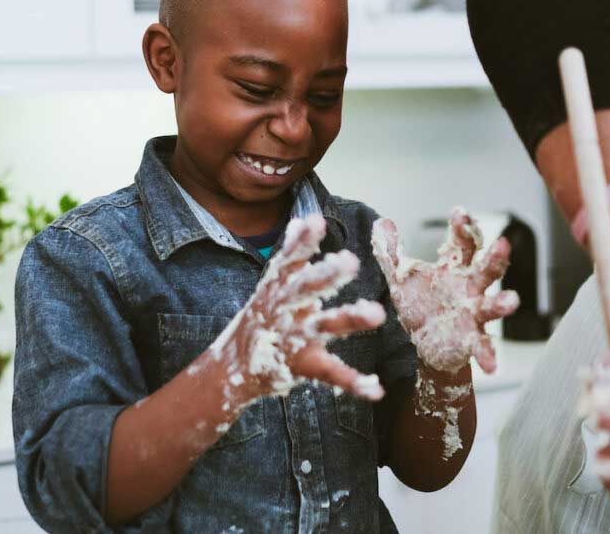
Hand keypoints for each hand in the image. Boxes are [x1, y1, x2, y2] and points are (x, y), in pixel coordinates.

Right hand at [216, 215, 387, 404]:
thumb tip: (303, 220)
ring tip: (377, 314)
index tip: (316, 220)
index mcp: (277, 288)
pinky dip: (354, 382)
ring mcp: (294, 338)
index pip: (288, 260)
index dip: (301, 241)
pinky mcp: (304, 365)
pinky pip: (332, 373)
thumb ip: (292, 254)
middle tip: (350, 261)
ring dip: (350, 319)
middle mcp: (284, 310)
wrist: (232, 370)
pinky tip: (376, 389)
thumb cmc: (262, 319)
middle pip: (305, 290)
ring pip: (324, 327)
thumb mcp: (272, 285)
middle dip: (326, 276)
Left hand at [371, 207, 519, 373]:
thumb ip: (391, 252)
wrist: (426, 343)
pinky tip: (491, 366)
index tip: (459, 213)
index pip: (464, 243)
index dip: (463, 227)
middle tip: (503, 245)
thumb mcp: (402, 278)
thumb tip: (381, 222)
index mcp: (456, 269)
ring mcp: (474, 314)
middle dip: (495, 258)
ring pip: (492, 306)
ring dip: (502, 304)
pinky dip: (488, 355)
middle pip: (486, 269)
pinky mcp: (471, 340)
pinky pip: (482, 347)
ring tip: (511, 301)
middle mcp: (471, 288)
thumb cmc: (421, 304)